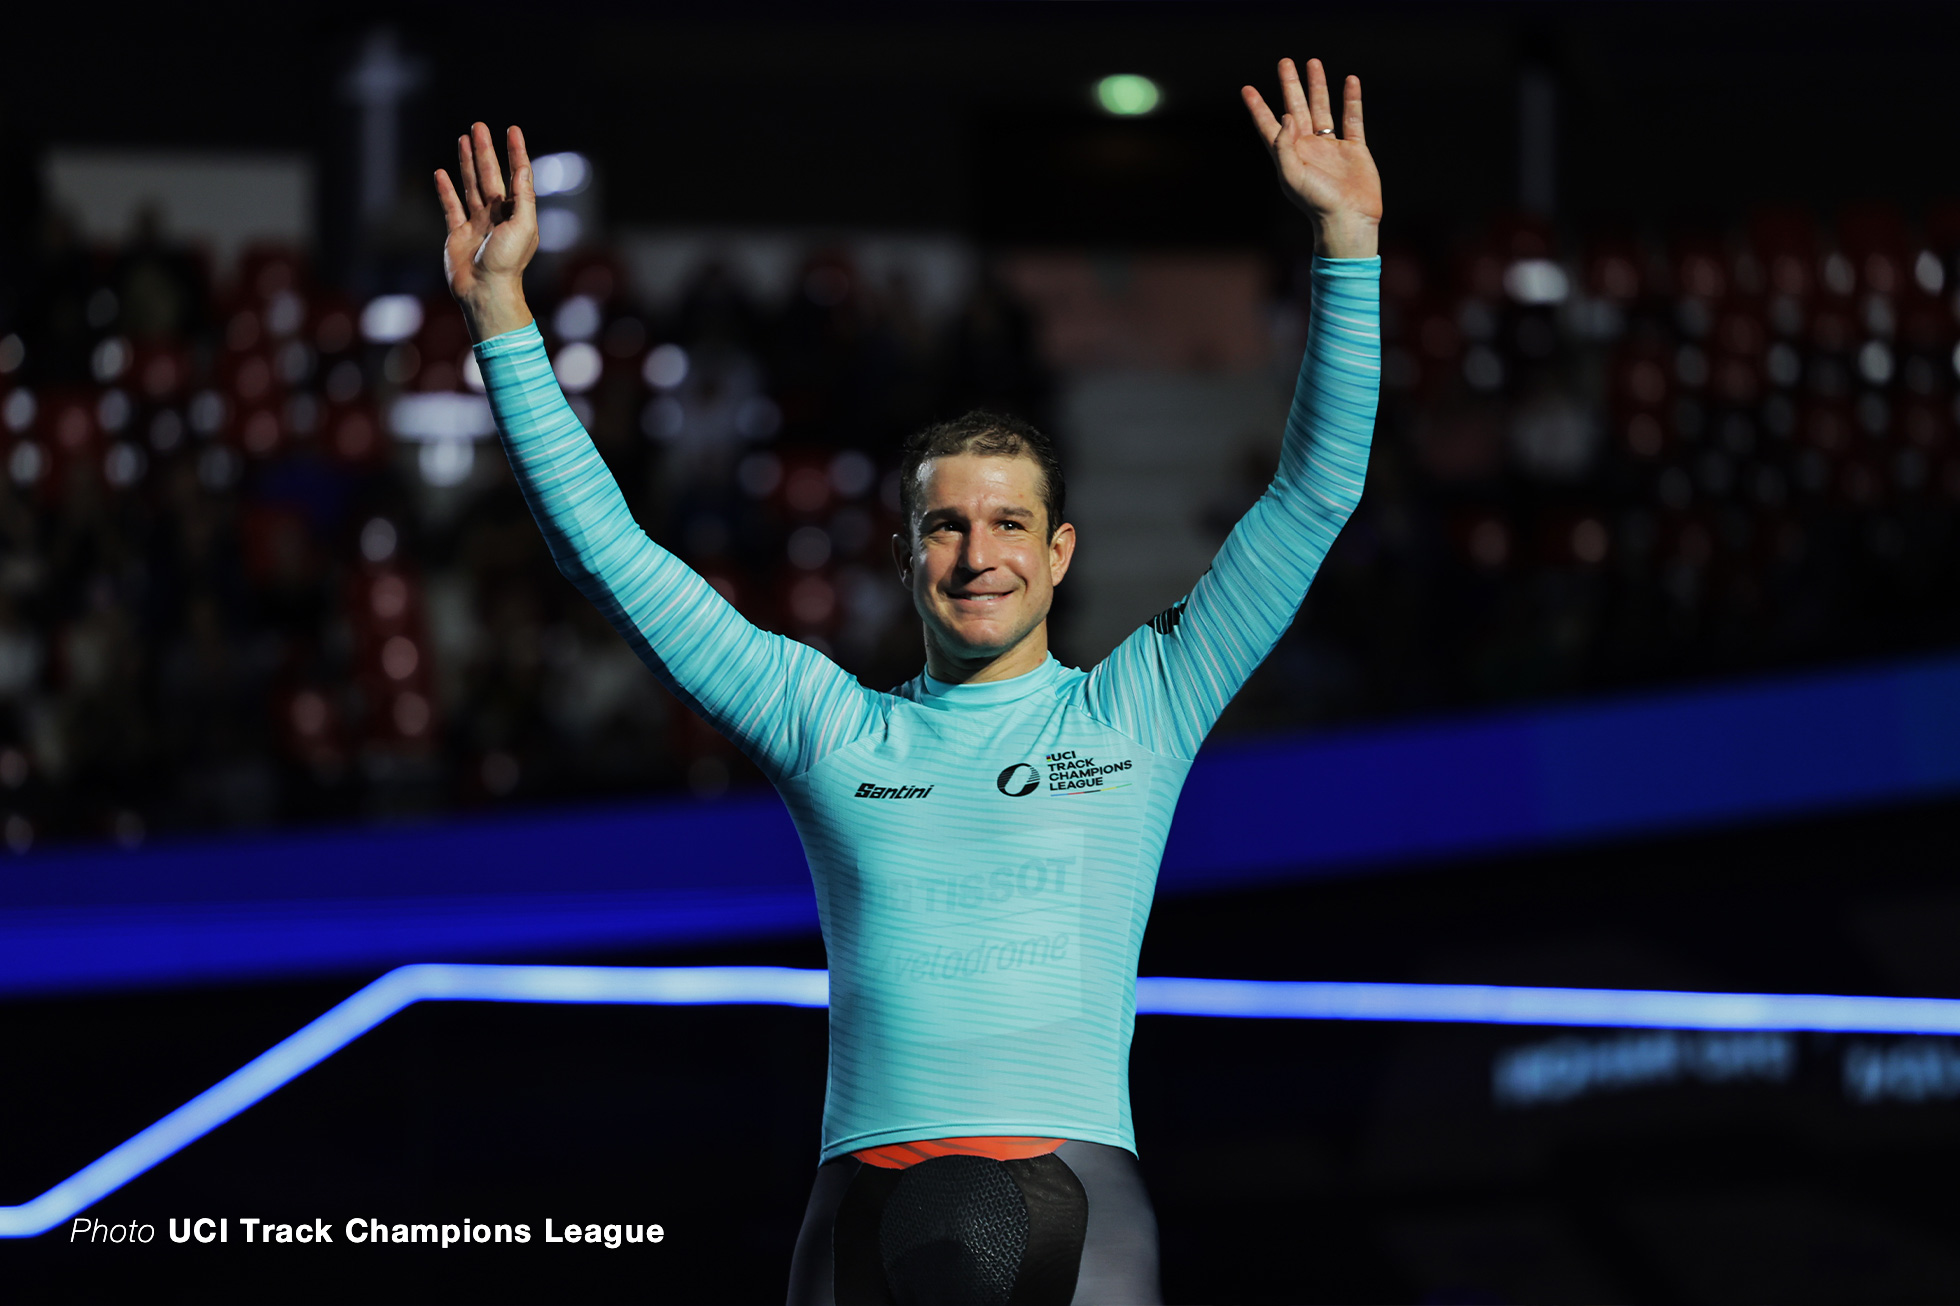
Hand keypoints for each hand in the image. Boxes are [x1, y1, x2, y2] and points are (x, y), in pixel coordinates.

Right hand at [434, 123, 537, 339]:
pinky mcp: (457, 233)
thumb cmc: (508, 262)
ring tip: (464, 139)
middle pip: (490, 175)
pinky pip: (451, 206)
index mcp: (517, 213)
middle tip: (479, 126)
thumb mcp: (523, 227)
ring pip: (471, 185)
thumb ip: (523, 197)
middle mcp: (498, 215)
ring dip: (467, 162)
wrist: (485, 291)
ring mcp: (477, 223)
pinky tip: (441, 173)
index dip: (516, 152)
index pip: (517, 175)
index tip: (513, 130)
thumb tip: (522, 169)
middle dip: (485, 150)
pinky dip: (446, 190)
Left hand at [1241, 58, 1381, 258]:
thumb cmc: (1316, 202)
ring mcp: (1331, 146)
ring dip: (1317, 86)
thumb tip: (1287, 115)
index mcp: (1289, 154)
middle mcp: (1307, 147)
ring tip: (1313, 62)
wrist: (1349, 219)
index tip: (1247, 89)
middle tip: (1284, 62)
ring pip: (1322, 108)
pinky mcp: (1354, 149)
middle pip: (1296, 108)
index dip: (1258, 107)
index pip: (1269, 125)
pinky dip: (1352, 100)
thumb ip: (1284, 145)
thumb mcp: (1291, 175)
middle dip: (1290, 85)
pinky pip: (1353, 118)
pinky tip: (1350, 81)